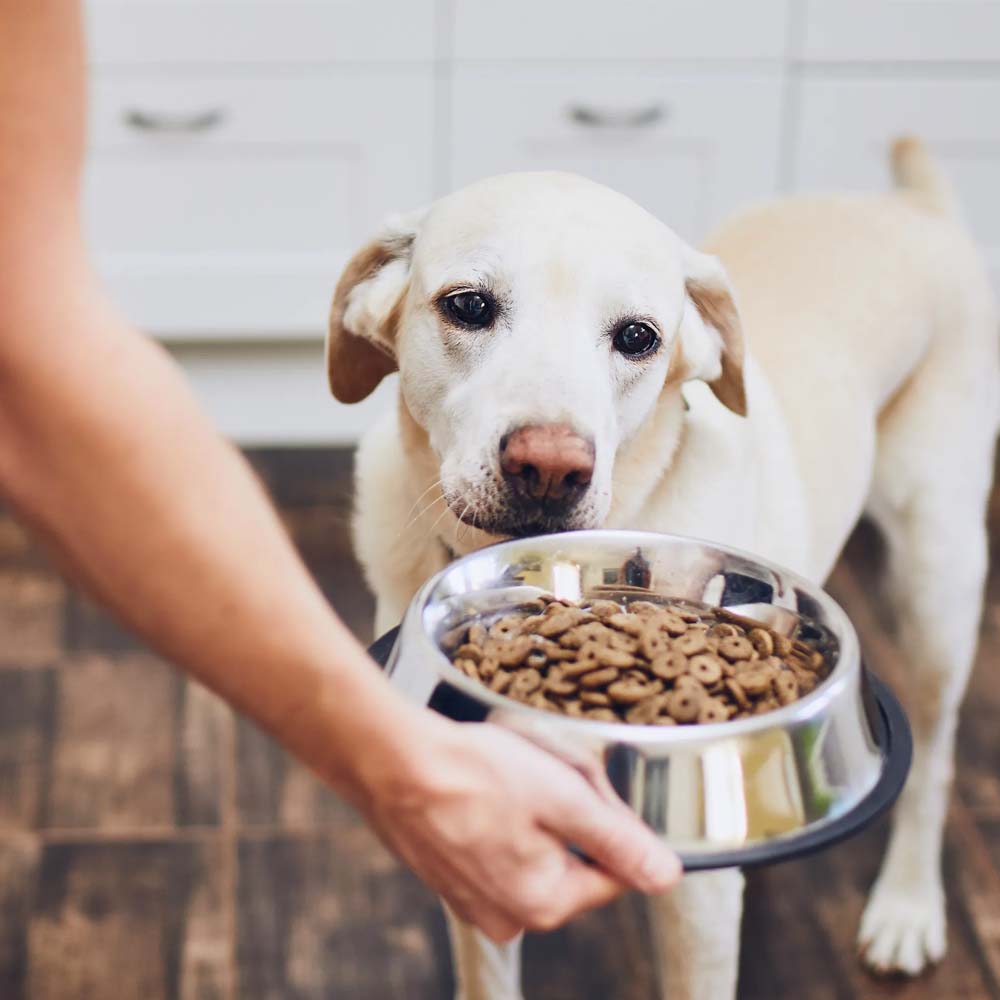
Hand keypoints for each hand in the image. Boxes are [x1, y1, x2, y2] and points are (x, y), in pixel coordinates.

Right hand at [353, 712, 680, 941]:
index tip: (583, 786)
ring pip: (533, 850)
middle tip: (541, 771)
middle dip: (567, 814)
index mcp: (543, 903)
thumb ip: (619, 841)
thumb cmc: (473, 773)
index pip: (613, 872)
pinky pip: (495, 846)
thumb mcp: (563, 797)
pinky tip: (481, 786)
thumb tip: (667, 876)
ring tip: (505, 774)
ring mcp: (471, 898)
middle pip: (572, 860)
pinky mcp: (446, 875)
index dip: (609, 821)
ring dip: (532, 812)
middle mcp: (507, 915)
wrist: (390, 759)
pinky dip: (497, 816)